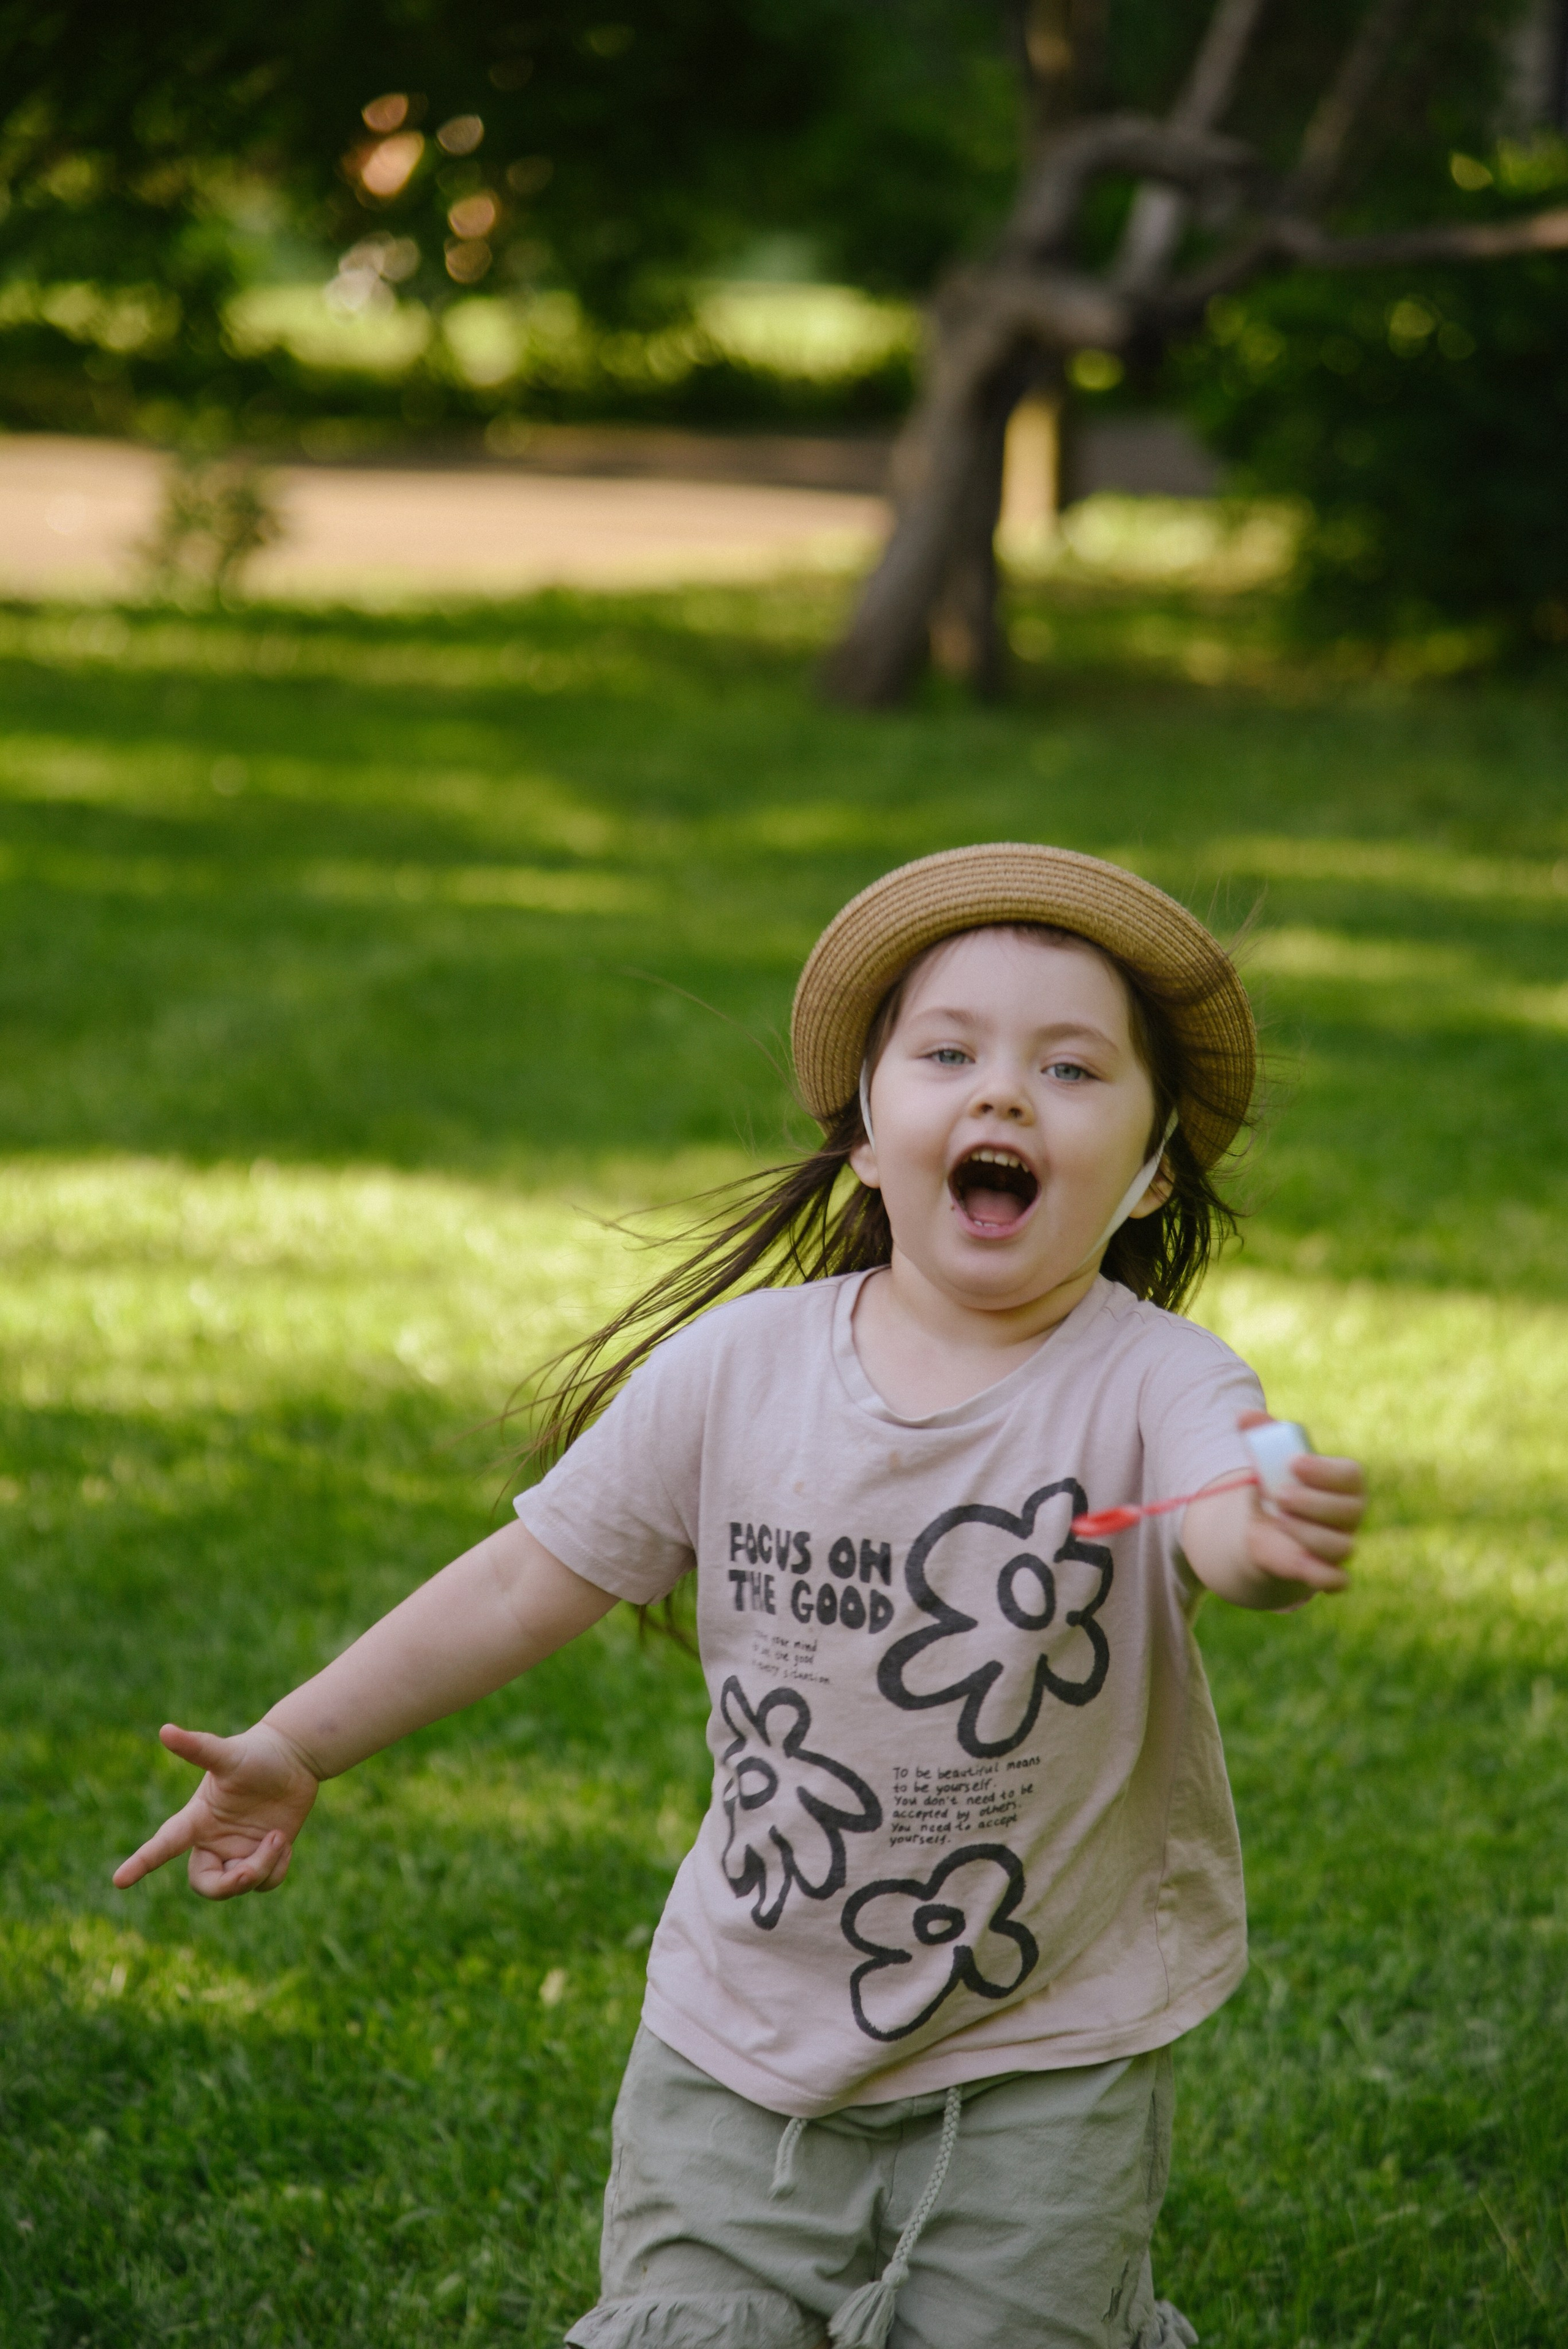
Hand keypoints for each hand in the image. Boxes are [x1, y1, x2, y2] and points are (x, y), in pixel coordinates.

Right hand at [113, 1721, 320, 1899]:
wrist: (293, 1757)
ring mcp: (238, 1851)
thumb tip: (164, 1730)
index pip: (163, 1845)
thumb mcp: (228, 1754)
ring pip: (240, 1885)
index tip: (118, 1881)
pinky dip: (276, 1869)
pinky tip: (283, 1843)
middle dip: (228, 1884)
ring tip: (277, 1836)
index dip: (141, 1863)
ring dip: (262, 1867)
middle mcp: (213, 1841)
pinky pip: (264, 1884)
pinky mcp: (262, 1857)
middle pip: (205, 1885)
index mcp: (197, 1819)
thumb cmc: (256, 1752)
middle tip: (249, 1870)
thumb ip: (198, 1748)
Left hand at [1237, 1407, 1363, 1600]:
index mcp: (1344, 1481)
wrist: (1266, 1525)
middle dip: (1313, 1503)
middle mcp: (1350, 1514)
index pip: (1351, 1476)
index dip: (1325, 1471)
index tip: (1294, 1465)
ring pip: (1340, 1546)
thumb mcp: (1268, 1457)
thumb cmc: (1276, 1483)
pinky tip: (1296, 1560)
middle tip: (1279, 1495)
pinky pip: (1337, 1581)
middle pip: (1349, 1511)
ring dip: (1308, 1534)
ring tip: (1278, 1520)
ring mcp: (1341, 1544)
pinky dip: (1321, 1575)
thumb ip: (1260, 1434)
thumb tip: (1242, 1416)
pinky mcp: (1327, 1573)